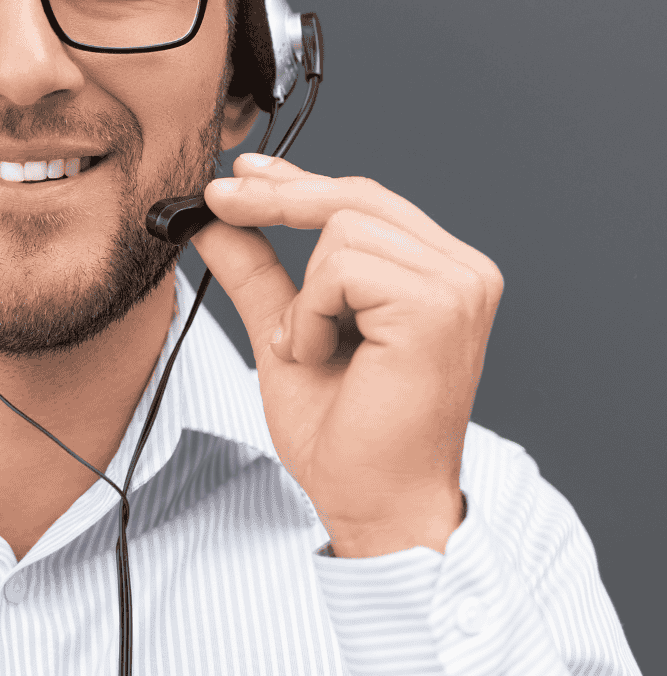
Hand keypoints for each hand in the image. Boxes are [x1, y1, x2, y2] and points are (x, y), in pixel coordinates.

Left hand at [188, 154, 500, 556]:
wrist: (374, 503)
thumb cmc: (345, 435)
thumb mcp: (286, 333)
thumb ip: (259, 274)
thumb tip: (215, 221)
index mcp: (438, 274)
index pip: (364, 201)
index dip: (297, 180)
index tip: (240, 172)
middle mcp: (461, 271)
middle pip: (354, 196)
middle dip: (275, 198)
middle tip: (217, 202)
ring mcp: (459, 284)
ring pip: (341, 229)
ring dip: (301, 296)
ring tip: (308, 349)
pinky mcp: (439, 305)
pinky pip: (341, 267)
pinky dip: (310, 315)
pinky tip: (320, 357)